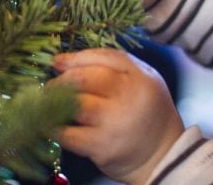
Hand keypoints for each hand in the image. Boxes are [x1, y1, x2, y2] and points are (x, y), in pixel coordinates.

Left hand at [51, 48, 185, 184]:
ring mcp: (115, 122)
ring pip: (74, 104)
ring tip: (49, 103)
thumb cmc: (146, 111)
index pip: (103, 57)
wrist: (163, 154)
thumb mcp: (142, 79)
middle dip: (62, 80)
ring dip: (54, 102)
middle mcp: (128, 96)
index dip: (77, 58)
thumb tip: (61, 61)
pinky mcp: (102, 146)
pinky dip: (56, 128)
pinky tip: (53, 125)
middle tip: (51, 86)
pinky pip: (69, 134)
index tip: (58, 62)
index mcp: (139, 76)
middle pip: (85, 78)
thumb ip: (111, 64)